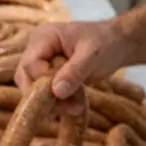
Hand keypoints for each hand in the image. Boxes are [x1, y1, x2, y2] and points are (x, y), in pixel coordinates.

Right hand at [14, 19, 129, 107]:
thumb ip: (75, 71)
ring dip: (53, 103)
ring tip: (76, 109)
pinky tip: (75, 107)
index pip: (31, 64)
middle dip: (45, 96)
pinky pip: (45, 93)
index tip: (64, 92)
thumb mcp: (93, 55)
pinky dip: (58, 103)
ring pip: (34, 89)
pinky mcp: (50, 75)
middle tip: (70, 108)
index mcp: (44, 37)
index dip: (44, 81)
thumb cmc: (106, 42)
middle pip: (26, 78)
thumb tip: (57, 92)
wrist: (119, 44)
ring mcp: (42, 63)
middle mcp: (37, 49)